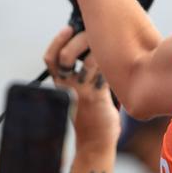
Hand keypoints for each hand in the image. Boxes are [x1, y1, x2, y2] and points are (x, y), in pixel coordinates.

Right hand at [44, 27, 120, 151]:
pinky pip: (103, 72)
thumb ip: (83, 76)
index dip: (57, 42)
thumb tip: (95, 52)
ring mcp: (81, 91)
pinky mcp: (96, 97)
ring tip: (110, 44)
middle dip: (79, 39)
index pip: (51, 59)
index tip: (67, 29)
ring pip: (88, 61)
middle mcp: (67, 87)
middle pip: (66, 56)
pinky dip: (111, 62)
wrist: (95, 143)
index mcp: (61, 85)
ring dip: (99, 48)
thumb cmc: (91, 117)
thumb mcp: (80, 94)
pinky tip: (120, 59)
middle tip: (92, 33)